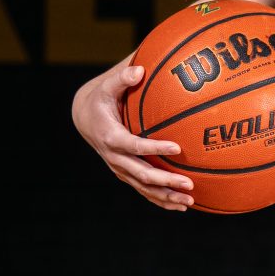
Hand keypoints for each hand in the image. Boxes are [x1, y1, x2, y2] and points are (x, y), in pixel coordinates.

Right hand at [71, 58, 195, 210]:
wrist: (85, 118)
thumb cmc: (102, 98)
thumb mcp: (107, 86)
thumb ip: (122, 78)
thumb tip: (139, 69)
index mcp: (111, 136)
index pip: (134, 145)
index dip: (154, 147)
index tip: (177, 147)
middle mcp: (114, 157)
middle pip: (142, 174)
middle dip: (166, 180)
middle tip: (189, 183)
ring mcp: (119, 169)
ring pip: (144, 187)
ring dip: (166, 196)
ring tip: (189, 200)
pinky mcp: (125, 174)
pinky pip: (144, 191)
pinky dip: (161, 200)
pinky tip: (181, 206)